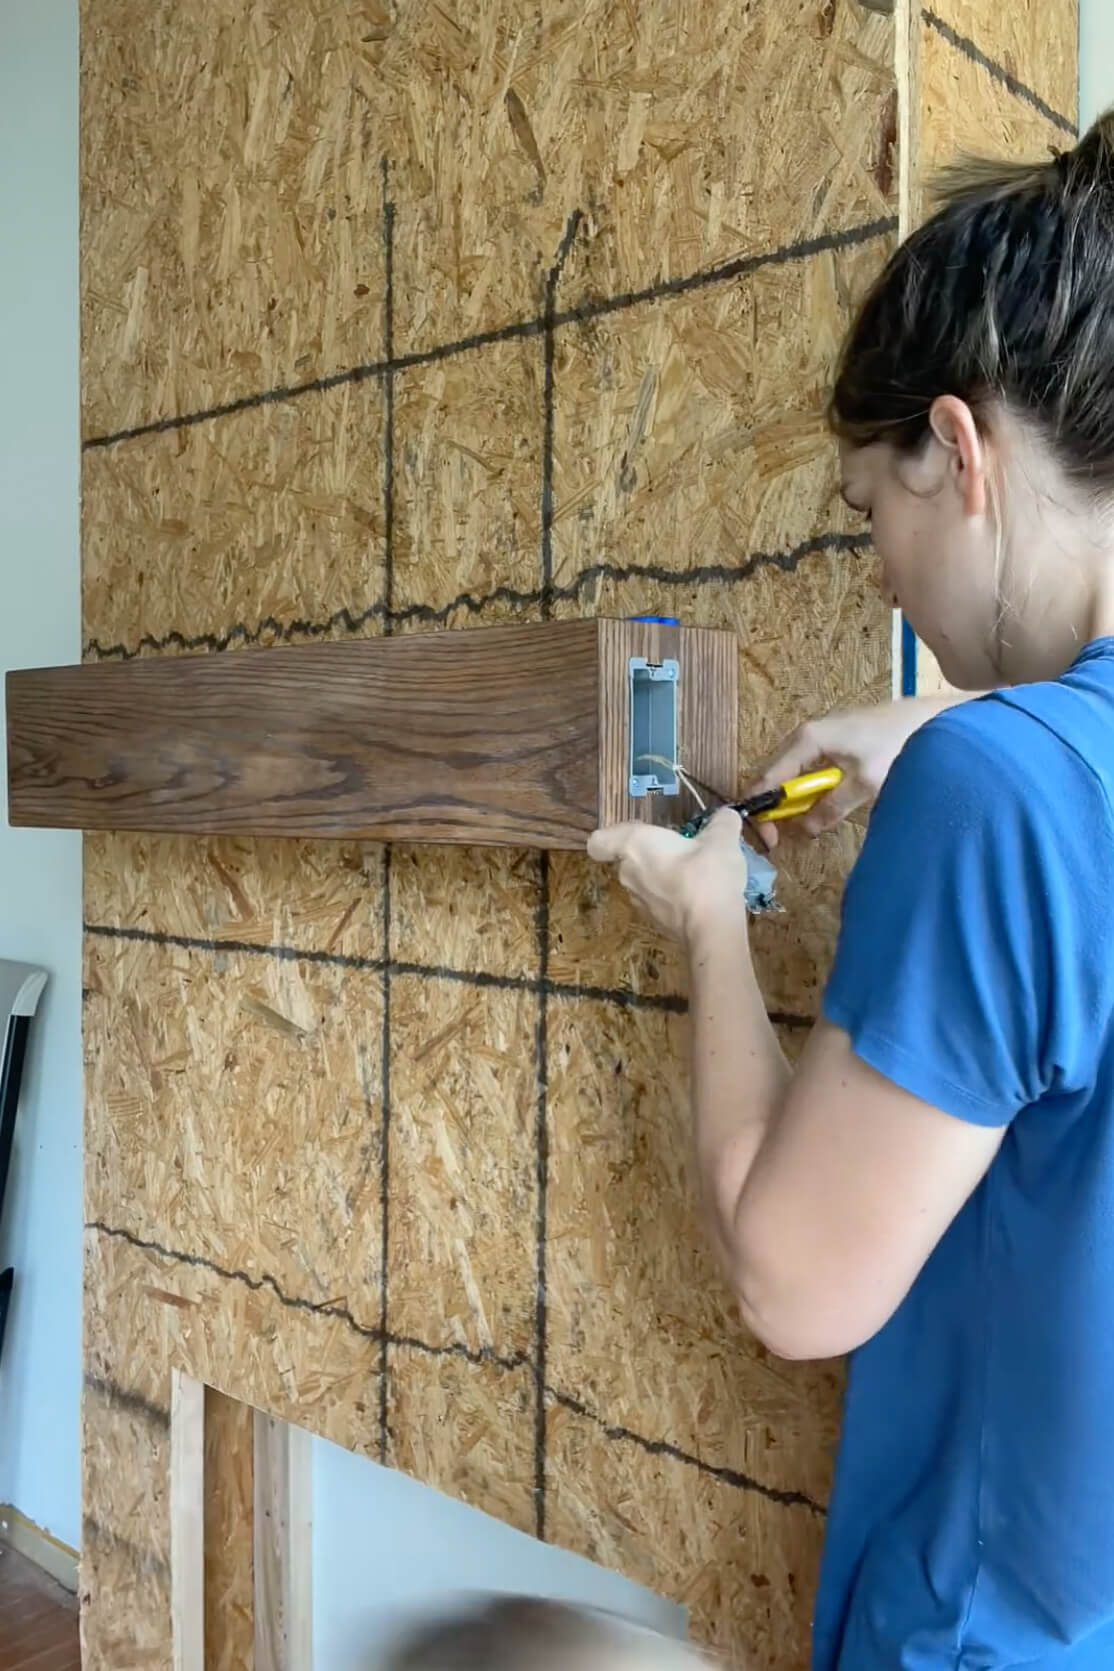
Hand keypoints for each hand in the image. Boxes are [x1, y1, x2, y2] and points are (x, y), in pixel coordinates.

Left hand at [586, 807, 748, 941]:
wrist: (711, 928)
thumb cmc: (707, 874)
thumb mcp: (722, 840)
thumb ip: (722, 823)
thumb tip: (727, 816)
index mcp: (634, 845)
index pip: (599, 841)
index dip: (612, 835)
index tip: (639, 831)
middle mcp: (628, 873)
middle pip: (627, 859)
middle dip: (651, 854)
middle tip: (680, 850)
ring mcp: (639, 901)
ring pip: (642, 882)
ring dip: (662, 877)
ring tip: (695, 875)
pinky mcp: (654, 923)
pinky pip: (657, 902)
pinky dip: (672, 898)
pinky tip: (700, 897)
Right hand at [748, 696, 961, 846]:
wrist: (927, 718)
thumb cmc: (895, 745)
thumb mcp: (864, 783)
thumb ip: (831, 807)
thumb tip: (805, 829)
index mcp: (806, 740)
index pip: (767, 779)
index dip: (762, 810)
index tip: (769, 838)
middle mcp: (804, 734)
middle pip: (772, 774)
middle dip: (772, 806)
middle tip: (780, 835)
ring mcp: (816, 734)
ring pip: (787, 771)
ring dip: (789, 798)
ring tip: (799, 821)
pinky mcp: (829, 739)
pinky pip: (803, 766)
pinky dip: (803, 787)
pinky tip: (817, 801)